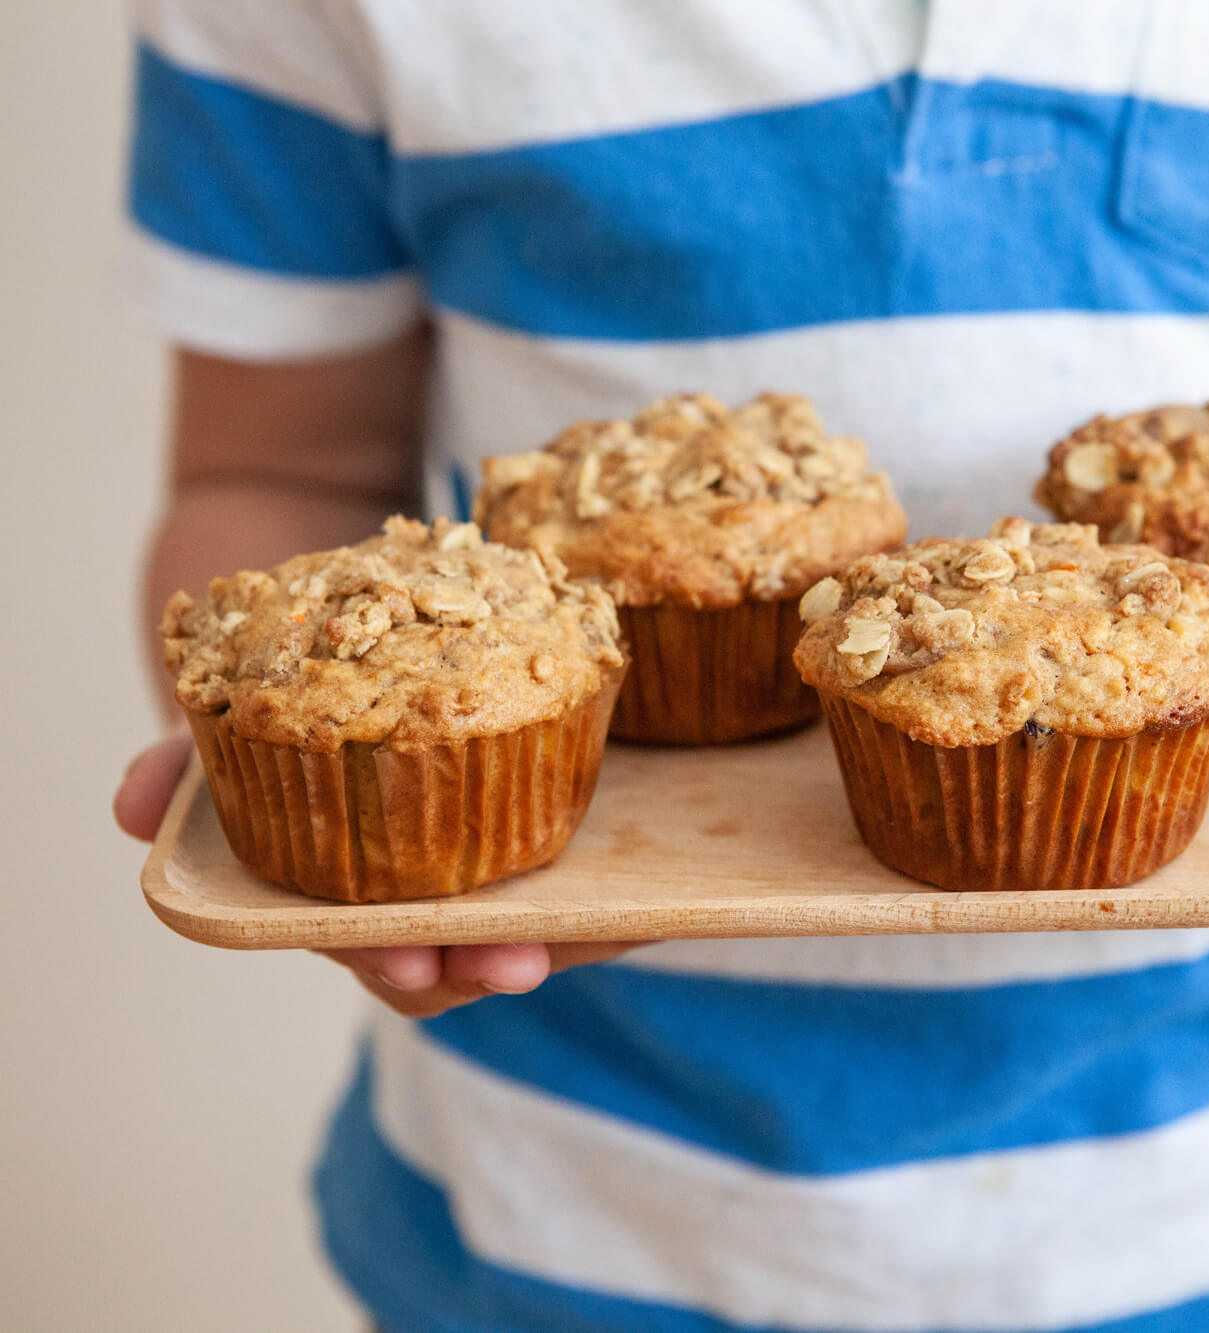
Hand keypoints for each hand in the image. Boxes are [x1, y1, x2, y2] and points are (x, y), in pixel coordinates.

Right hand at [115, 734, 634, 1015]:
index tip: (407, 959)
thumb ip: (188, 762)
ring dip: (573, 936)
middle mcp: (448, 891)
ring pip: (552, 926)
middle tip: (512, 961)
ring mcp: (515, 863)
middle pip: (477, 956)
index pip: (388, 952)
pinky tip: (667, 886)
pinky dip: (629, 884)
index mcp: (371, 893)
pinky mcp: (577, 820)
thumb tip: (130, 807)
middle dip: (493, 963)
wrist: (372, 622)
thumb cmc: (304, 687)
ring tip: (595, 931)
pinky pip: (611, 874)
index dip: (397, 960)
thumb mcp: (246, 716)